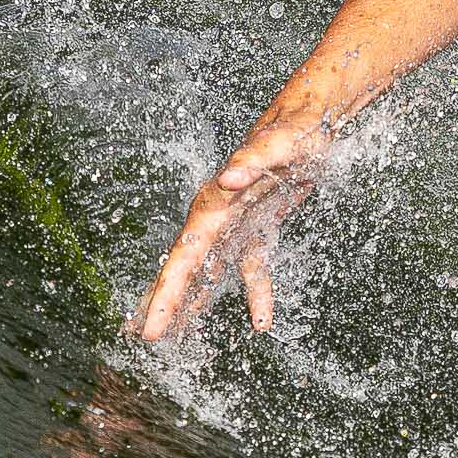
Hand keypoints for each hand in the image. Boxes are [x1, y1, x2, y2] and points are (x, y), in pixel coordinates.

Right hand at [129, 117, 333, 344]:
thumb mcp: (282, 143)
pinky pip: (253, 267)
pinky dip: (257, 293)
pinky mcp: (259, 227)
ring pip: (209, 272)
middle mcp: (218, 216)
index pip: (182, 257)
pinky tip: (260, 321)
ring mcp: (236, 224)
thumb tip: (227, 179)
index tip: (150, 327)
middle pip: (186, 268)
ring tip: (175, 336)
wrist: (312, 117)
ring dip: (195, 303)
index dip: (166, 295)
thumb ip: (253, 160)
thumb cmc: (297, 129)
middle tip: (146, 339)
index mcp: (215, 204)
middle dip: (166, 304)